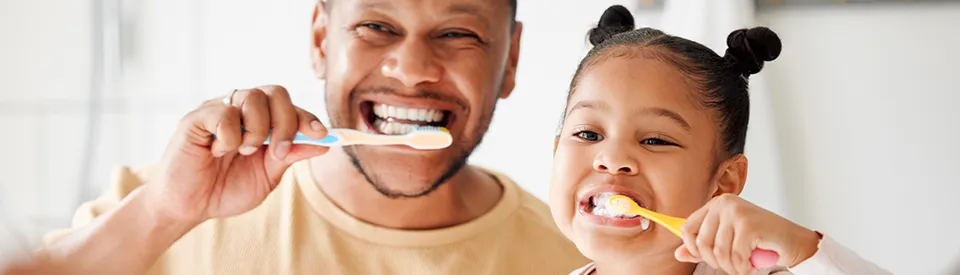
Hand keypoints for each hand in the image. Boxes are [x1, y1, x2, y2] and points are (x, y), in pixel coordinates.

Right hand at [143, 85, 328, 224]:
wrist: (189, 207)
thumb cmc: (226, 189)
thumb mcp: (267, 176)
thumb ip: (290, 156)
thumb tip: (323, 143)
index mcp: (260, 120)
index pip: (290, 106)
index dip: (308, 118)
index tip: (321, 135)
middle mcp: (241, 109)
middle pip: (276, 92)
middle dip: (286, 122)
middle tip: (278, 151)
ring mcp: (218, 110)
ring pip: (252, 97)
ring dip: (257, 130)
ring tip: (244, 152)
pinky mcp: (196, 118)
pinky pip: (224, 112)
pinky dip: (229, 137)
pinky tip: (217, 152)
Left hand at [674, 194, 820, 274]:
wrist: (794, 241)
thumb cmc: (761, 240)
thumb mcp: (727, 242)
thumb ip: (703, 247)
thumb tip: (678, 254)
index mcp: (716, 204)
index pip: (687, 228)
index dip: (694, 248)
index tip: (707, 257)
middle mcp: (725, 204)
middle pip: (702, 243)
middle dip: (716, 262)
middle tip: (733, 264)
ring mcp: (737, 213)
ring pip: (719, 253)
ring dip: (732, 267)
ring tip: (744, 265)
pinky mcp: (749, 225)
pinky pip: (736, 257)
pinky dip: (743, 268)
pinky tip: (752, 266)